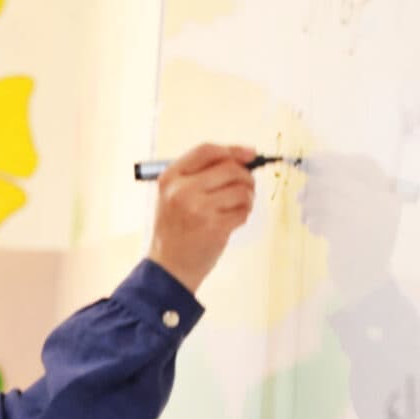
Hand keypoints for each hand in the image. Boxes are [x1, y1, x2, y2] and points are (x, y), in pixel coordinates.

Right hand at [149, 143, 256, 293]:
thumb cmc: (176, 230)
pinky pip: (243, 210)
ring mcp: (199, 209)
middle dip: (246, 177)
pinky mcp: (215, 227)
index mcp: (170, 178)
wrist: (169, 267)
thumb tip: (244, 157)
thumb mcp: (174, 195)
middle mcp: (182, 191)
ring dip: (247, 197)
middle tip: (246, 187)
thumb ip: (200, 174)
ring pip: (241, 189)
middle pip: (229, 168)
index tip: (250, 154)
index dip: (232, 150)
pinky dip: (244, 214)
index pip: (206, 151)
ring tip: (237, 207)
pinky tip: (233, 220)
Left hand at [297, 152, 403, 303]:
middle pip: (340, 180)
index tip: (312, 161)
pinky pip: (324, 220)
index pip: (364, 164)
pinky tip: (314, 228)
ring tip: (306, 215)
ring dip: (310, 206)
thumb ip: (340, 187)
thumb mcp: (356, 209)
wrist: (366, 281)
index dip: (336, 160)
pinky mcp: (352, 238)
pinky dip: (314, 222)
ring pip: (328, 199)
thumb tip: (310, 164)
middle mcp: (385, 205)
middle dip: (314, 185)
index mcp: (390, 195)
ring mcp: (370, 221)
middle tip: (300, 196)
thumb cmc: (358, 241)